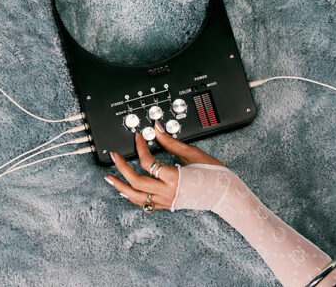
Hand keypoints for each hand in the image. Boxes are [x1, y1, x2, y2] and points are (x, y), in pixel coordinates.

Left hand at [104, 120, 224, 209]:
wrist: (225, 193)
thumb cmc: (213, 174)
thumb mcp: (192, 154)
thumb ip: (171, 143)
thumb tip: (157, 129)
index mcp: (174, 177)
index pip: (148, 162)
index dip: (140, 147)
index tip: (138, 137)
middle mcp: (168, 192)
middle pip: (136, 182)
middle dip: (122, 168)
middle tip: (114, 156)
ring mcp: (167, 201)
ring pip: (137, 198)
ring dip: (121, 187)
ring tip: (110, 178)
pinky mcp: (168, 205)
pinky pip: (145, 203)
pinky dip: (133, 196)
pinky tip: (125, 190)